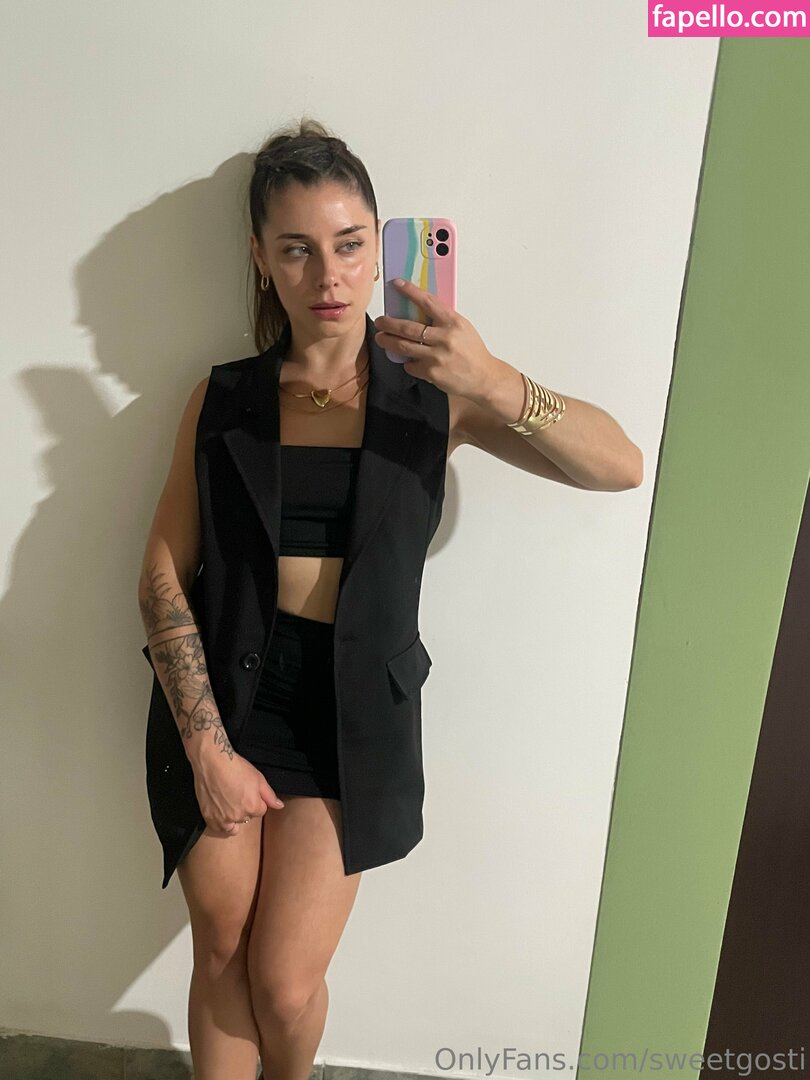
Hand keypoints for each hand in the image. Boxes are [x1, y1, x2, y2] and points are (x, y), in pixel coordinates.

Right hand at [192, 752, 284, 837]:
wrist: (212, 762)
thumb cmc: (236, 768)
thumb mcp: (259, 778)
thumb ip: (269, 795)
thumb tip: (279, 806)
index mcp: (252, 807)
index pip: (260, 811)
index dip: (257, 801)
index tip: (249, 792)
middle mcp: (238, 816)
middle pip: (247, 817)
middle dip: (245, 808)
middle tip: (238, 794)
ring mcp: (222, 818)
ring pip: (233, 825)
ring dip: (234, 818)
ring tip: (230, 804)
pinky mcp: (208, 816)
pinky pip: (218, 827)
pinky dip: (221, 823)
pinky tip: (221, 814)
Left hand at [374, 279, 499, 399]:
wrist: (484, 378)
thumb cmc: (473, 353)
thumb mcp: (462, 329)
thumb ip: (443, 320)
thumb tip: (419, 310)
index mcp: (453, 323)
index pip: (427, 302)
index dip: (410, 291)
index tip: (397, 284)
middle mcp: (445, 338)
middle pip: (408, 327)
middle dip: (388, 323)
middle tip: (380, 321)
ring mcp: (437, 357)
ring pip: (403, 346)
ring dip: (388, 341)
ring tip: (381, 338)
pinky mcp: (432, 373)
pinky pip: (410, 365)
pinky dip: (408, 362)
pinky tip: (410, 361)